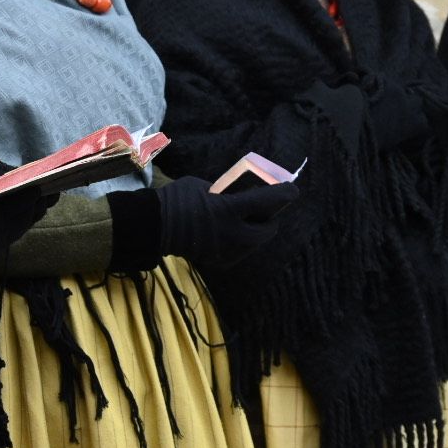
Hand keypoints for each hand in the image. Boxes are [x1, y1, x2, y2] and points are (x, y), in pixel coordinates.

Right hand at [0, 165, 55, 269]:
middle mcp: (0, 231)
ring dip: (31, 214)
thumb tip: (21, 172)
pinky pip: (10, 239)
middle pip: (31, 215)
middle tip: (52, 189)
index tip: (49, 179)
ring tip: (38, 201)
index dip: (41, 188)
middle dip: (41, 202)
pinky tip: (16, 216)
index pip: (29, 197)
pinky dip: (15, 227)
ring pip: (23, 228)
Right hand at [157, 175, 299, 266]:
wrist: (155, 227)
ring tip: (244, 223)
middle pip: (269, 230)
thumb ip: (225, 192)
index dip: (285, 195)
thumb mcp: (203, 186)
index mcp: (230, 210)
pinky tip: (229, 234)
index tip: (292, 190)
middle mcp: (234, 233)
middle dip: (270, 221)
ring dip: (255, 233)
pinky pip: (239, 252)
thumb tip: (237, 196)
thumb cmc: (177, 199)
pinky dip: (240, 243)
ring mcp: (228, 250)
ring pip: (255, 244)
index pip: (268, 202)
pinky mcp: (220, 261)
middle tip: (263, 212)